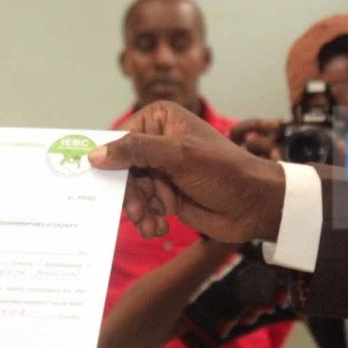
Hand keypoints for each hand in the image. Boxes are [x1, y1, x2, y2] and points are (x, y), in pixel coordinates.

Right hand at [87, 103, 287, 243]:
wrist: (253, 205)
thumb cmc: (223, 171)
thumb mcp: (178, 156)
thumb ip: (136, 151)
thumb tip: (94, 154)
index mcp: (159, 120)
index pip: (120, 140)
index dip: (111, 164)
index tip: (99, 185)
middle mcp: (157, 142)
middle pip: (122, 169)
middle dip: (129, 195)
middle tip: (137, 214)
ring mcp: (161, 170)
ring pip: (130, 192)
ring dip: (138, 212)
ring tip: (152, 226)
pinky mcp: (166, 195)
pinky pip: (143, 208)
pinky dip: (148, 220)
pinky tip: (159, 228)